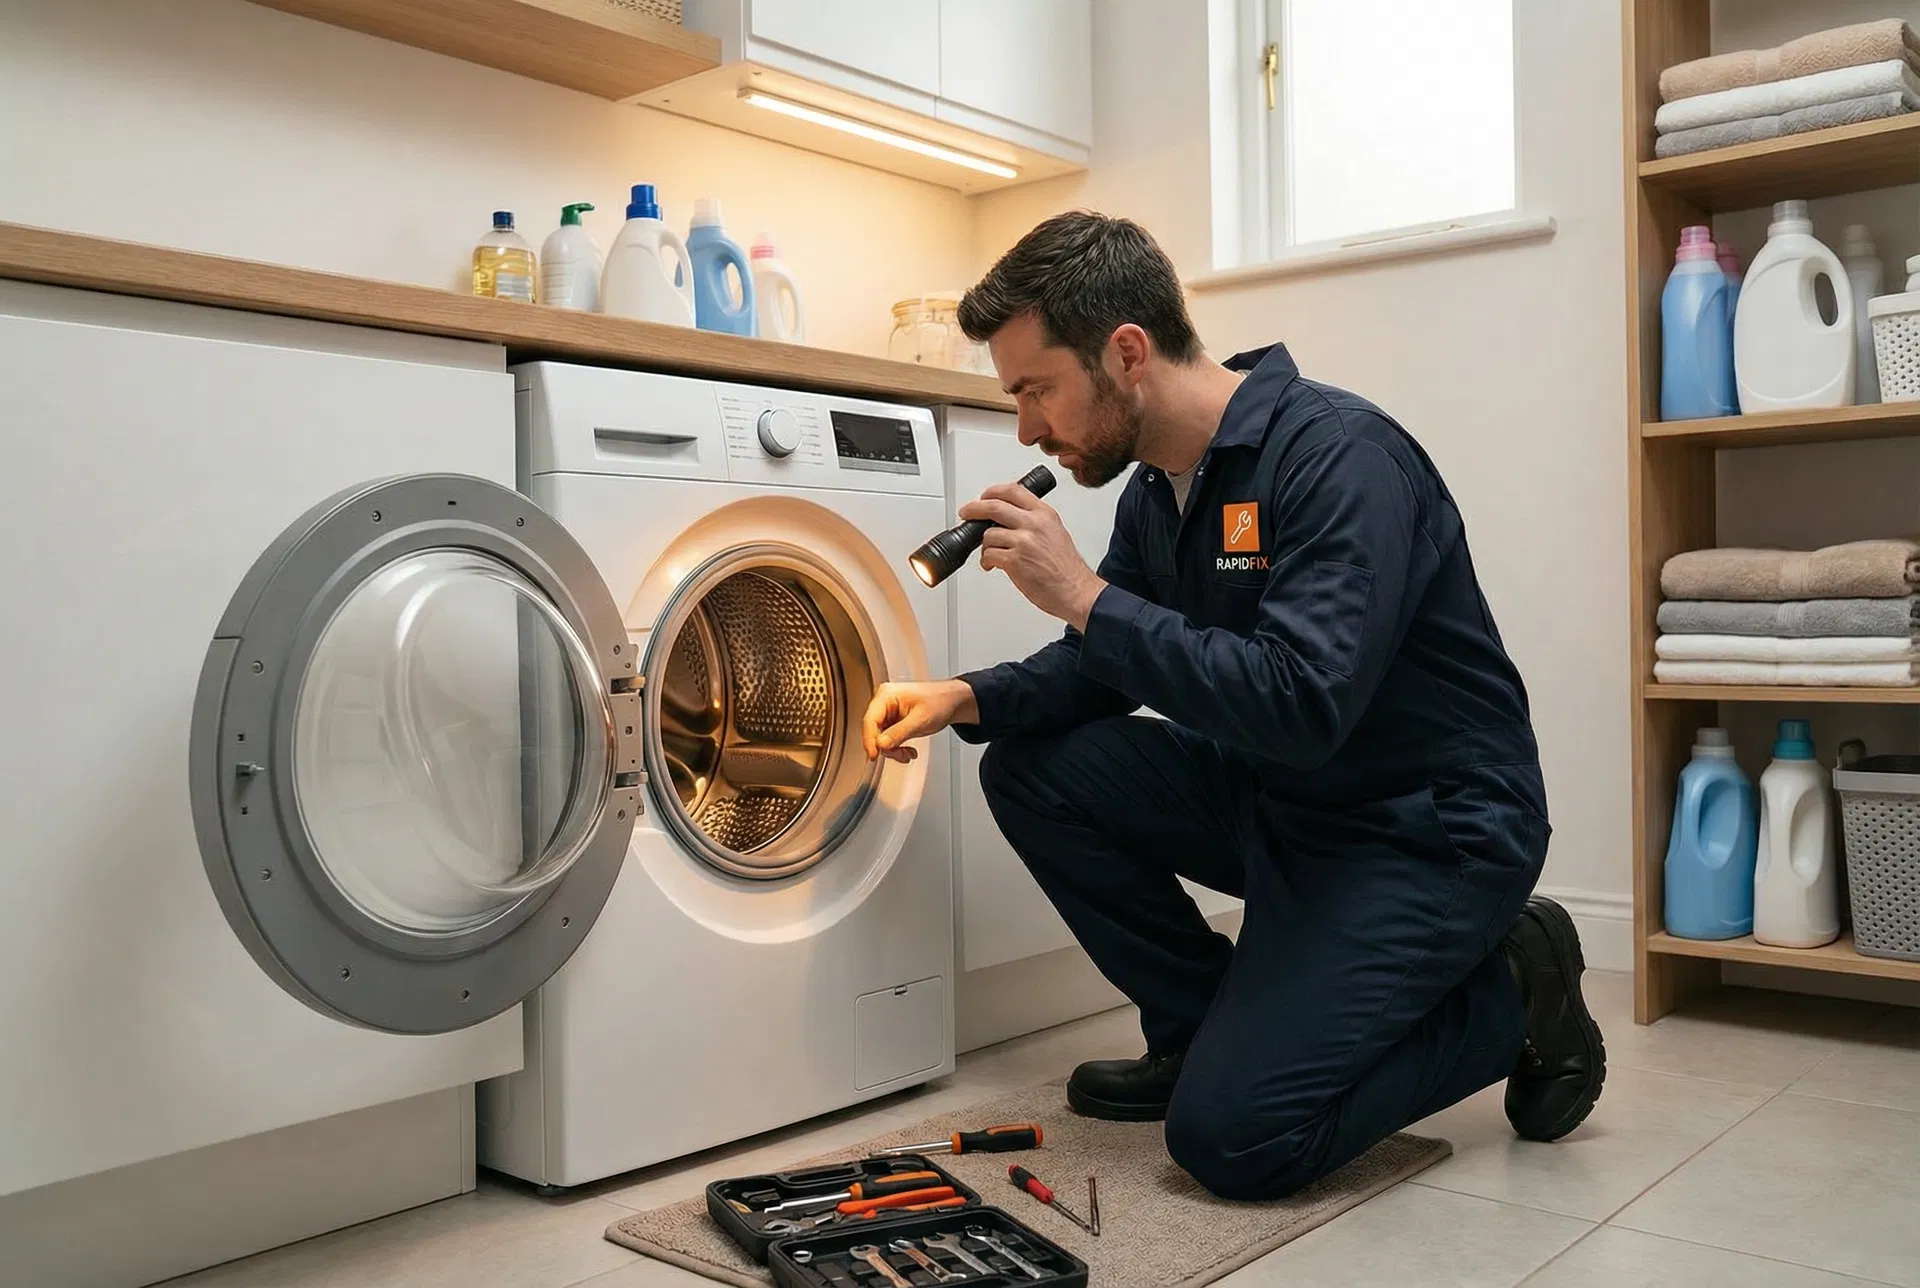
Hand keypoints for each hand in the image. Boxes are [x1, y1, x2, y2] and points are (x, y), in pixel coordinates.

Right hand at [862, 679, 979, 762]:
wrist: (951, 702)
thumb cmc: (940, 701)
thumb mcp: (920, 720)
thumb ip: (899, 733)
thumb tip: (881, 744)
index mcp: (887, 695)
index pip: (870, 720)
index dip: (870, 740)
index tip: (874, 755)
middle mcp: (884, 702)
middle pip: (874, 731)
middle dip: (888, 747)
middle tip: (901, 754)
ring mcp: (887, 712)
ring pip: (880, 738)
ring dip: (894, 750)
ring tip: (908, 753)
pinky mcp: (892, 721)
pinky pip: (888, 739)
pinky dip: (897, 748)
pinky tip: (908, 750)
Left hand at [960, 483, 1106, 629]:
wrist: (1076, 591)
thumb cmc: (1067, 568)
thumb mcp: (1056, 532)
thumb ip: (1035, 522)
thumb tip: (1011, 519)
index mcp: (1044, 514)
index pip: (1013, 491)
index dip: (992, 492)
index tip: (984, 497)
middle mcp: (1034, 524)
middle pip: (994, 506)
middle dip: (974, 509)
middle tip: (966, 513)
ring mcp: (1024, 542)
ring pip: (988, 534)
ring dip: (984, 545)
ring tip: (990, 553)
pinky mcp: (1015, 561)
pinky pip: (989, 555)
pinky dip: (986, 561)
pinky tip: (992, 565)